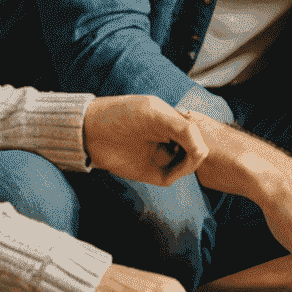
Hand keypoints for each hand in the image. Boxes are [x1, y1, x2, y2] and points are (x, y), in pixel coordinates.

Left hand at [83, 95, 206, 185]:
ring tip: (177, 165)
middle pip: (196, 149)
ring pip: (186, 164)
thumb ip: (182, 128)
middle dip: (195, 155)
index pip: (197, 132)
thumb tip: (201, 151)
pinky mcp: (149, 170)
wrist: (90, 131)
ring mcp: (159, 154)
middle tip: (188, 157)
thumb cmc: (121, 115)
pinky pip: (171, 177)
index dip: (199, 141)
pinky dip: (176, 176)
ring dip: (186, 166)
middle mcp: (168, 137)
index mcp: (171, 120)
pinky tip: (169, 173)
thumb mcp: (154, 114)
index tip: (193, 146)